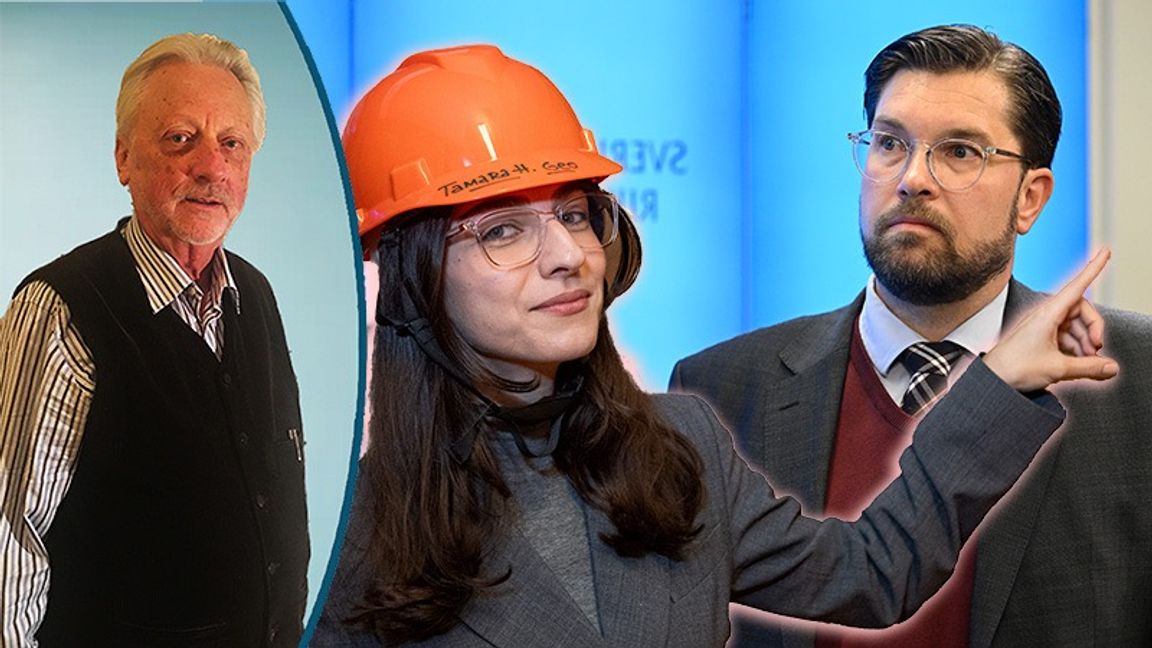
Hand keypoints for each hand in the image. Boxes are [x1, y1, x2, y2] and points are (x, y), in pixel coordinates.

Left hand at [984, 248, 1118, 391]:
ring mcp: (1042, 327)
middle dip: (1093, 329)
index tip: (1105, 252)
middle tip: (1096, 349)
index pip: (1077, 286)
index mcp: (1048, 313)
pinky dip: (1074, 348)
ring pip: (1074, 326)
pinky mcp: (1039, 338)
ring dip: (1084, 342)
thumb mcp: (1058, 368)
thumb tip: (1109, 367)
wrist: (991, 380)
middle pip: (1081, 311)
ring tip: (1086, 362)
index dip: (1093, 269)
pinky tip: (1076, 363)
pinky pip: (1065, 337)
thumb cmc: (1012, 367)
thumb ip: (1089, 367)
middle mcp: (1045, 315)